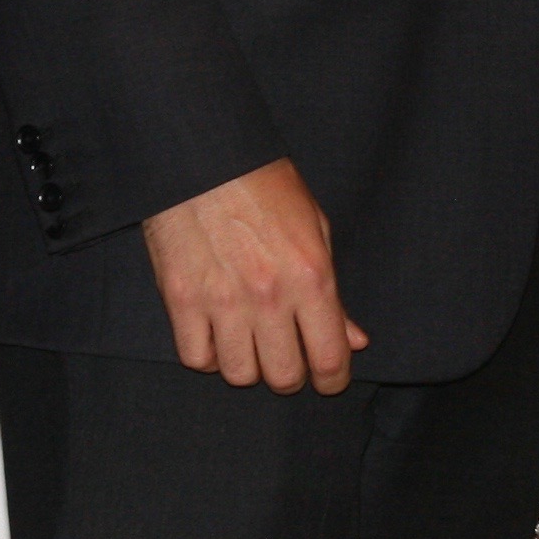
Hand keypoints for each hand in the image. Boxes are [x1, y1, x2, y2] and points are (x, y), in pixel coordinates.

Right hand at [142, 157, 366, 392]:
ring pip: (238, 374)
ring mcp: (222, 301)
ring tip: (251, 342)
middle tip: (288, 359)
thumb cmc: (267, 187)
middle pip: (282, 376)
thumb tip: (356, 340)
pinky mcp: (182, 300)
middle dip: (290, 375)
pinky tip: (218, 334)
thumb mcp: (317, 229)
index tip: (329, 381)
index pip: (329, 358)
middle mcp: (269, 296)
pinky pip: (197, 358)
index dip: (332, 381)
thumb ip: (334, 294)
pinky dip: (209, 355)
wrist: (205, 157)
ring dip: (248, 365)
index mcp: (311, 276)